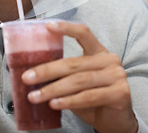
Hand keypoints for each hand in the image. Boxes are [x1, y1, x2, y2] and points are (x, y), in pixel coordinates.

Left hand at [21, 21, 138, 132]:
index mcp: (99, 52)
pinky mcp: (119, 93)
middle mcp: (110, 60)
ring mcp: (117, 76)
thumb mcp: (78, 84)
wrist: (116, 122)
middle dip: (48, 71)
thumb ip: (64, 76)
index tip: (48, 26)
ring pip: (79, 80)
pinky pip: (89, 96)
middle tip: (28, 77)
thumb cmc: (94, 101)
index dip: (66, 28)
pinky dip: (69, 101)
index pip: (84, 34)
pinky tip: (55, 104)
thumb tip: (34, 74)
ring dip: (54, 89)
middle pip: (74, 63)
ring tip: (36, 96)